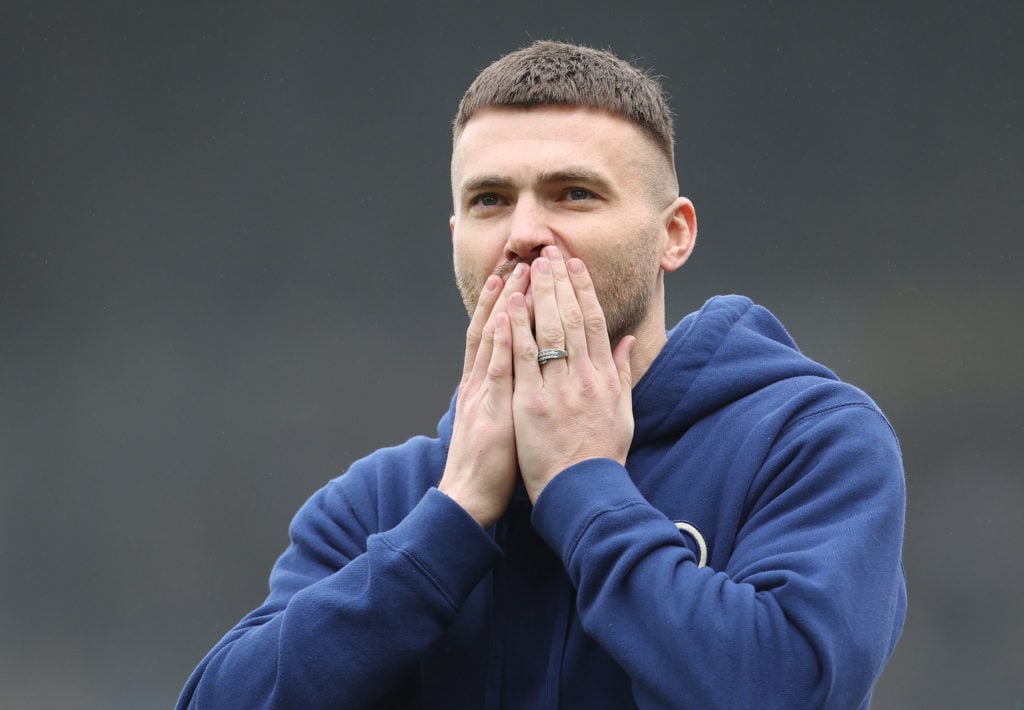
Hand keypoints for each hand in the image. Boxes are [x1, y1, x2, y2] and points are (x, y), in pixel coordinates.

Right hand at [438, 263, 529, 527]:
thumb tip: (523, 379)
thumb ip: (511, 396)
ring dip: (503, 305)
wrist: (468, 498)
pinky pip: (497, 370)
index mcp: (486, 386)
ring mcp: (482, 394)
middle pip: (493, 329)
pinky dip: (502, 341)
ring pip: (493, 340)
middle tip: (520, 259)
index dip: (508, 305)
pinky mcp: (489, 410)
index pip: (498, 336)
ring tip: (514, 271)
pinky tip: (509, 316)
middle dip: (506, 294)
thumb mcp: (502, 422)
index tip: (520, 275)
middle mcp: (480, 382)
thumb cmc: (490, 466)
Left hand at [508, 246, 634, 501]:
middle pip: (572, 319)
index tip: (574, 266)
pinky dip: (517, 329)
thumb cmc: (601, 456)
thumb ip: (622, 373)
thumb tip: (627, 342)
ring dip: (539, 295)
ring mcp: (557, 390)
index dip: (584, 290)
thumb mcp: (622, 413)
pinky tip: (511, 305)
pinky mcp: (531, 404)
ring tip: (530, 267)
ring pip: (549, 332)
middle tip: (549, 253)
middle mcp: (584, 379)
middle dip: (560, 283)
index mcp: (605, 379)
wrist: (583, 492)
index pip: (595, 323)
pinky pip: (523, 359)